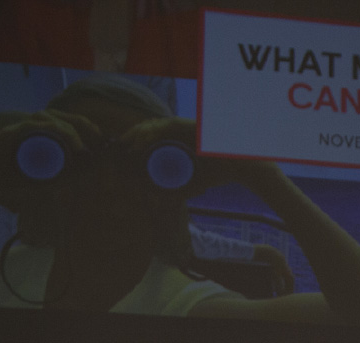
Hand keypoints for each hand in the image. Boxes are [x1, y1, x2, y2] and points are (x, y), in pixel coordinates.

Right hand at [0, 108, 106, 197]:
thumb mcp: (31, 176)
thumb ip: (51, 175)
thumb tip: (77, 176)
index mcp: (34, 134)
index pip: (62, 124)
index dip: (82, 129)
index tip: (100, 141)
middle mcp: (28, 127)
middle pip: (60, 117)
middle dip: (84, 125)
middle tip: (102, 140)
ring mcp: (18, 128)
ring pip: (50, 119)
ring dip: (72, 130)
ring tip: (87, 146)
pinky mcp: (9, 134)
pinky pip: (35, 127)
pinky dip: (54, 133)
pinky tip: (69, 145)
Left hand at [115, 117, 286, 195]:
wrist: (240, 167)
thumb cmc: (221, 174)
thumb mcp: (195, 183)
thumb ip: (183, 189)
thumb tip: (168, 199)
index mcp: (179, 139)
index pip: (153, 135)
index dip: (137, 140)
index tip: (125, 151)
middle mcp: (180, 129)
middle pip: (150, 128)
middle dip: (132, 135)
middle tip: (119, 146)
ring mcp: (184, 125)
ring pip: (154, 125)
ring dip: (137, 134)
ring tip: (126, 145)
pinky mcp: (189, 125)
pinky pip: (165, 126)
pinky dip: (151, 134)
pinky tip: (139, 142)